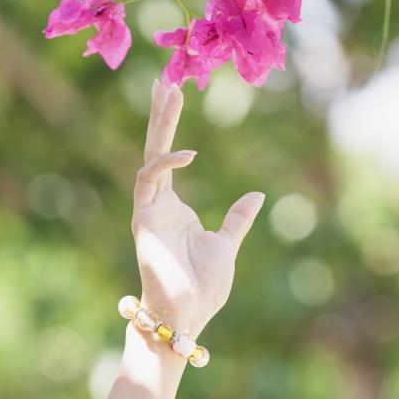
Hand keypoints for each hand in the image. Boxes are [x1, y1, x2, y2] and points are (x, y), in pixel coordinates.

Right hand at [131, 80, 264, 337]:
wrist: (187, 317)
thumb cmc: (203, 287)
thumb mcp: (227, 244)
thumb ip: (237, 219)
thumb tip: (256, 194)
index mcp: (174, 207)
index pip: (169, 157)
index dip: (169, 127)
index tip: (175, 94)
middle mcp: (158, 203)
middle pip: (156, 149)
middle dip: (159, 117)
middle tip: (164, 81)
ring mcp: (148, 210)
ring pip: (149, 157)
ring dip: (159, 126)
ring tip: (169, 92)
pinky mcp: (142, 221)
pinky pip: (148, 182)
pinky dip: (166, 165)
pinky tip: (187, 152)